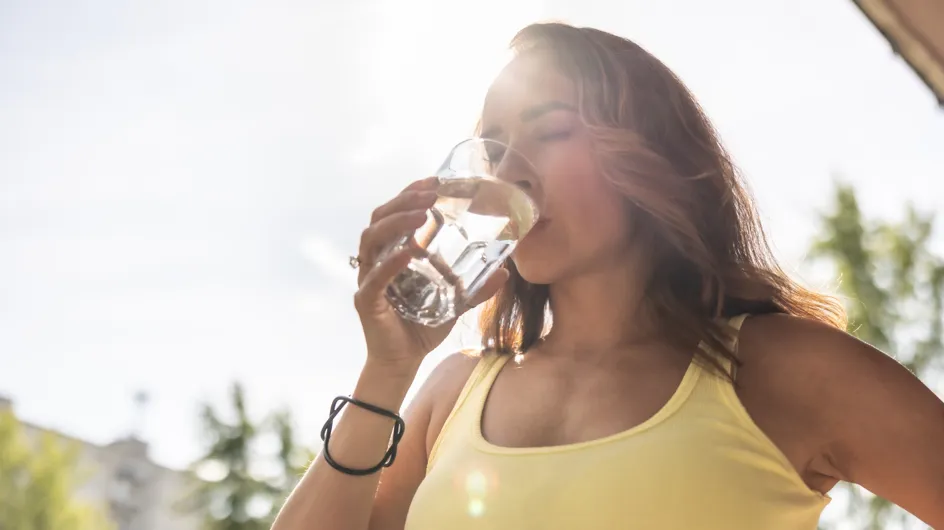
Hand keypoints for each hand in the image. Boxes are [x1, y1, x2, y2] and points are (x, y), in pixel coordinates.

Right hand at [353, 177, 508, 370]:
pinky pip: (375, 276)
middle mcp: (376, 260)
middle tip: (430, 192)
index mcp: (393, 253)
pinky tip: (410, 251)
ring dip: (396, 222)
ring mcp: (368, 278)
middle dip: (403, 200)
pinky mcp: (366, 300)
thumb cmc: (422, 327)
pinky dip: (391, 262)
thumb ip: (476, 287)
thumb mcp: (455, 302)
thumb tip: (505, 271)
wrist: (403, 362)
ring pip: (372, 239)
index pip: (395, 213)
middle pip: (380, 218)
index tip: (434, 180)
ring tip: (420, 213)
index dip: (410, 193)